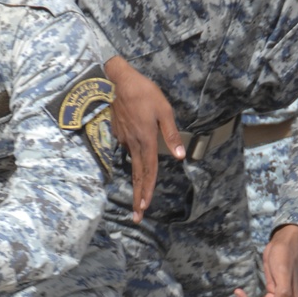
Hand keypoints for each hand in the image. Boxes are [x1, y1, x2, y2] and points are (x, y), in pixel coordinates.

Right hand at [105, 55, 184, 221]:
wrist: (117, 80)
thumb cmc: (144, 93)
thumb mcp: (164, 111)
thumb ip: (171, 135)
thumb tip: (180, 157)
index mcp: (146, 140)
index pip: (149, 170)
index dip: (148, 190)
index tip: (145, 207)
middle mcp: (133, 143)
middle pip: (137, 175)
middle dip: (138, 197)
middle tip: (137, 217)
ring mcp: (124, 139)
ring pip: (133, 164)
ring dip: (136, 183)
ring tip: (138, 199)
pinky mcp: (118, 133)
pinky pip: (128, 149)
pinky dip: (133, 160)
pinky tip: (137, 159)